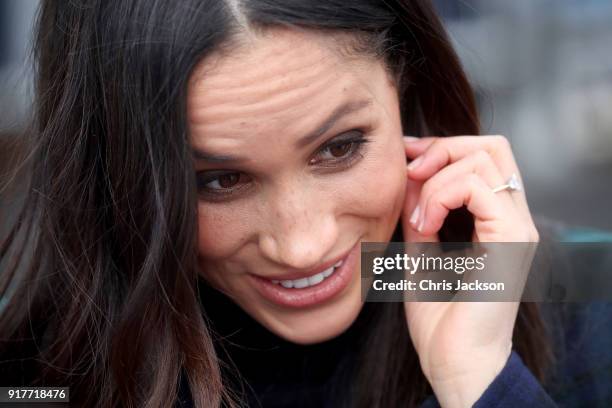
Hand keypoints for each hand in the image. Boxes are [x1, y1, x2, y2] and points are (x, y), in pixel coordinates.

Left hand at [400, 135, 538, 407]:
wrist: (455, 363)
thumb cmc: (441, 319)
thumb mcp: (421, 253)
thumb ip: (419, 215)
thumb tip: (408, 178)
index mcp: (497, 221)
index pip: (483, 156)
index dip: (442, 147)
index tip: (405, 158)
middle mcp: (514, 218)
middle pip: (492, 146)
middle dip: (443, 148)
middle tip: (410, 171)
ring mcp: (517, 227)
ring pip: (484, 159)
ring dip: (436, 178)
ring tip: (418, 216)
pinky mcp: (512, 239)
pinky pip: (476, 187)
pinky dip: (441, 194)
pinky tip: (425, 223)